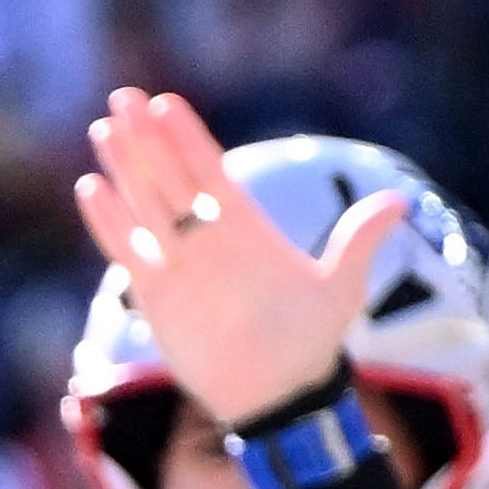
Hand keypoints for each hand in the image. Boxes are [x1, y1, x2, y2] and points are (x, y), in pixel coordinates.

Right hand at [70, 87, 397, 434]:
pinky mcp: (155, 294)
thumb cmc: (311, 340)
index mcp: (247, 226)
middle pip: (170, 175)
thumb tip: (398, 201)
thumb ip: (358, 239)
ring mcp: (179, 263)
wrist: (276, 392)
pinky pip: (127, 249)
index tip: (166, 103)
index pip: (210, 169)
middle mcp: (208, 237)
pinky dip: (108, 221)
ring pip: (145, 204)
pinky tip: (90, 188)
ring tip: (104, 128)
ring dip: (124, 167)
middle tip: (124, 95)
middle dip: (146, 137)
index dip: (187, 137)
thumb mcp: (341, 286)